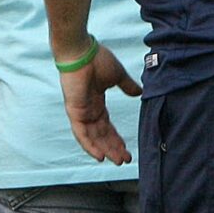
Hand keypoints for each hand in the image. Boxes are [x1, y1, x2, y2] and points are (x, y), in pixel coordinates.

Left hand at [60, 43, 141, 165]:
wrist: (83, 52)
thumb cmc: (98, 59)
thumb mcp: (118, 76)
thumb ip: (128, 86)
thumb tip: (139, 92)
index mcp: (96, 103)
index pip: (106, 126)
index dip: (116, 138)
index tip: (127, 148)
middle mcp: (87, 110)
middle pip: (101, 135)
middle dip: (113, 148)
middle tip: (125, 160)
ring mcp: (80, 112)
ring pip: (93, 138)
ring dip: (105, 150)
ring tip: (117, 161)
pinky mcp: (74, 112)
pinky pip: (81, 134)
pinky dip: (89, 146)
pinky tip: (100, 156)